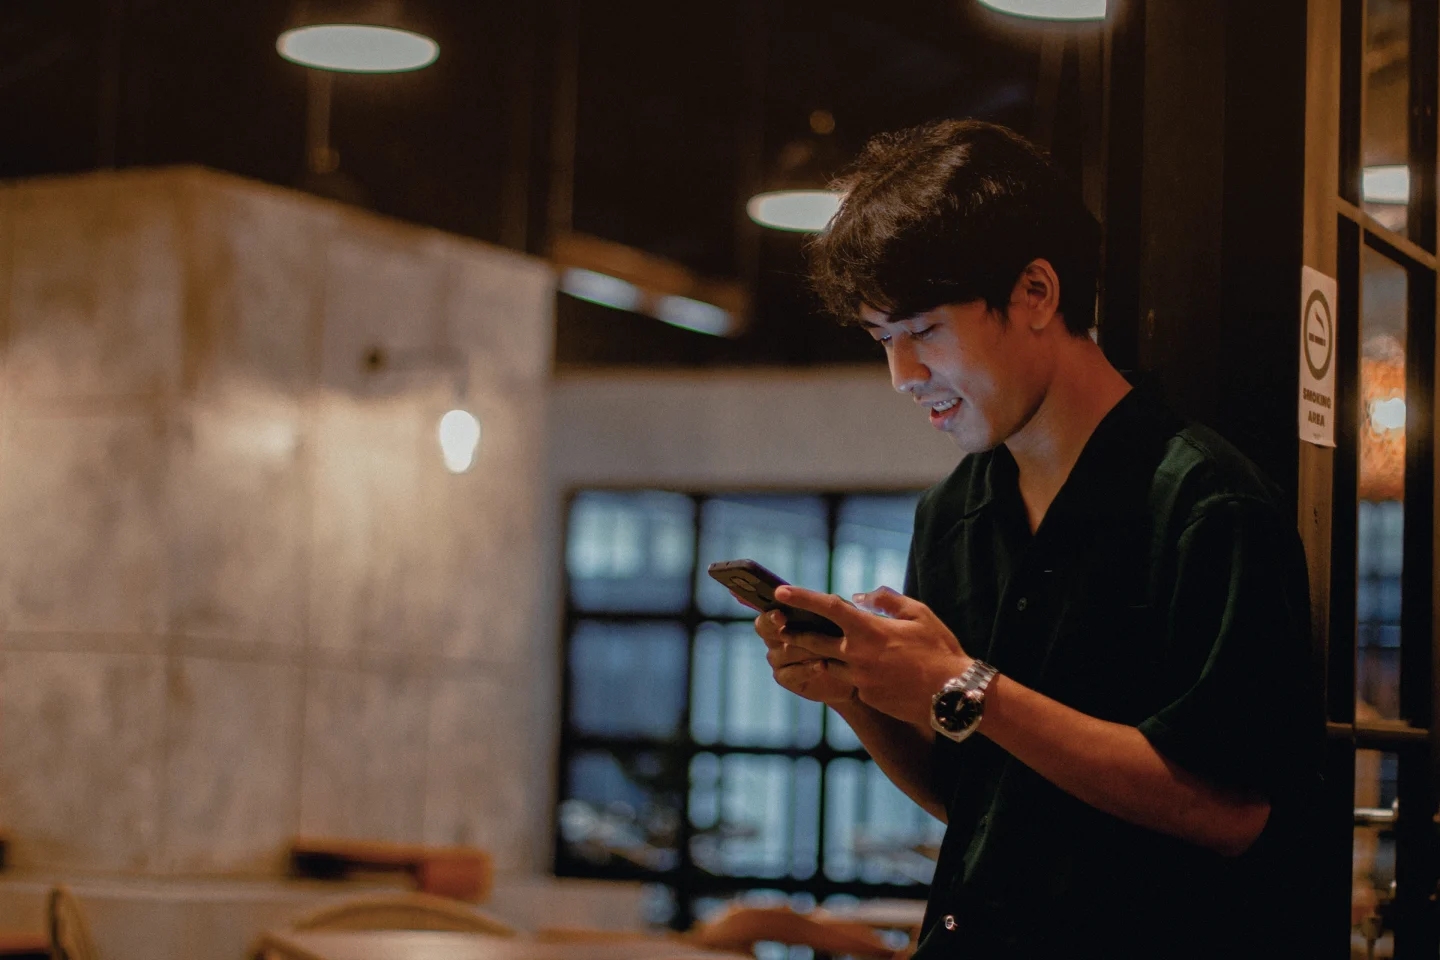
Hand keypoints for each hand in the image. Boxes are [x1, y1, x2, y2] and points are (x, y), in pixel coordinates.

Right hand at [753, 609, 857, 705]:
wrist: (852, 671)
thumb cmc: (841, 638)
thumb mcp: (837, 619)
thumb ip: (826, 606)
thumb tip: (821, 598)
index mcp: (780, 620)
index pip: (766, 616)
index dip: (770, 615)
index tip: (780, 614)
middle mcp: (774, 639)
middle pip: (765, 630)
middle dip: (774, 625)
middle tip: (784, 621)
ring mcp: (777, 660)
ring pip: (785, 651)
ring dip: (806, 648)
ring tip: (826, 647)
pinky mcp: (785, 678)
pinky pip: (792, 674)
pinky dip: (808, 669)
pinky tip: (823, 665)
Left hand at [773, 585, 970, 727]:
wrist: (954, 696)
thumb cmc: (940, 650)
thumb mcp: (918, 614)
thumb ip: (886, 600)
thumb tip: (860, 597)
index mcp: (869, 629)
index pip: (826, 607)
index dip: (801, 597)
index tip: (780, 591)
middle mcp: (857, 655)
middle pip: (813, 641)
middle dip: (794, 633)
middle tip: (780, 627)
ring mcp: (859, 679)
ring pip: (829, 664)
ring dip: (822, 656)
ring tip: (816, 647)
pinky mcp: (867, 697)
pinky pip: (851, 681)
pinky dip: (851, 673)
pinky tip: (865, 671)